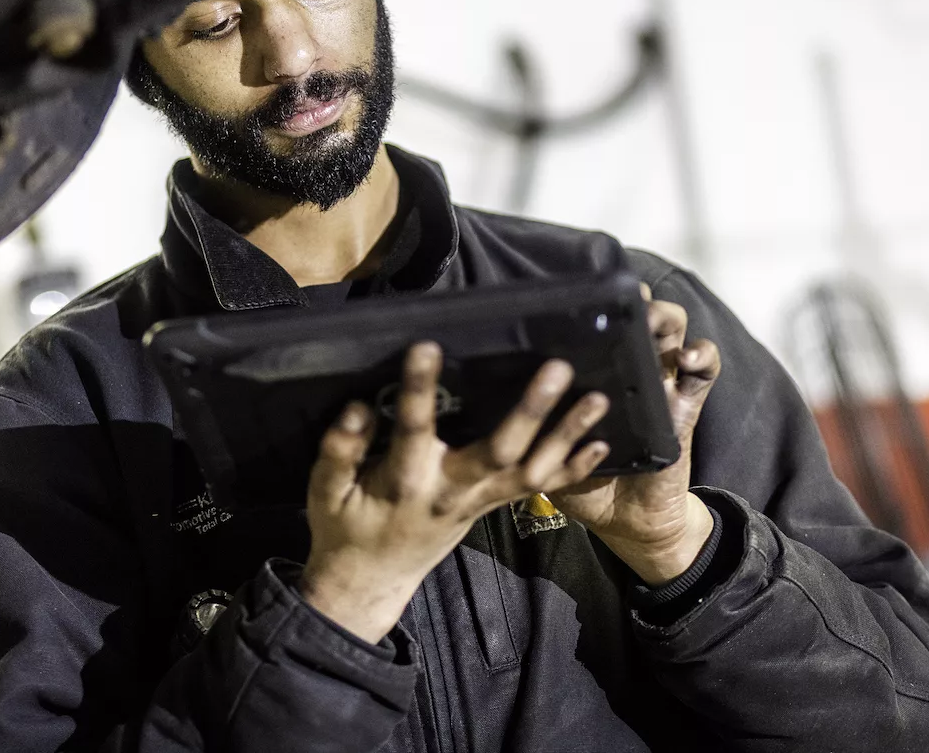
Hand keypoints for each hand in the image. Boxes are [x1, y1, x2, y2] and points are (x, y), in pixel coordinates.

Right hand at [300, 342, 611, 642]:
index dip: (419, 388)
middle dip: (531, 410)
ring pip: (532, 471)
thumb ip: (339, 450)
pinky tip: (603, 443)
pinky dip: (573, 469)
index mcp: (406, 481)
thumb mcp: (325, 491)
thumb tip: (359, 407)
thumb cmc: (344, 527)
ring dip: (567, 435)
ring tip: (599, 396)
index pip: (415, 429)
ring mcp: (479, 503)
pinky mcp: (492, 508)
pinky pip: (540, 490)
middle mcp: (452, 491)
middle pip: (499, 451)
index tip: (427, 346)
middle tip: (557, 367)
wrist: (371, 581)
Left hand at [551, 282, 721, 585]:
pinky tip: (687, 357)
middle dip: (637, 302)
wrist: (626, 520)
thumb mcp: (549, 450)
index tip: (583, 292)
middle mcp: (630, 372)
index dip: (594, 305)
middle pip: (639, 319)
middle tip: (626, 302)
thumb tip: (492, 401)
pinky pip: (704, 373)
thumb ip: (531, 427)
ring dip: (668, 319)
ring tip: (654, 323)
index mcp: (598, 376)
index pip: (599, 329)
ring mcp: (661, 385)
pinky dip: (702, 356)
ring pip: (674, 332)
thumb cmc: (584, 480)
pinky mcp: (685, 406)